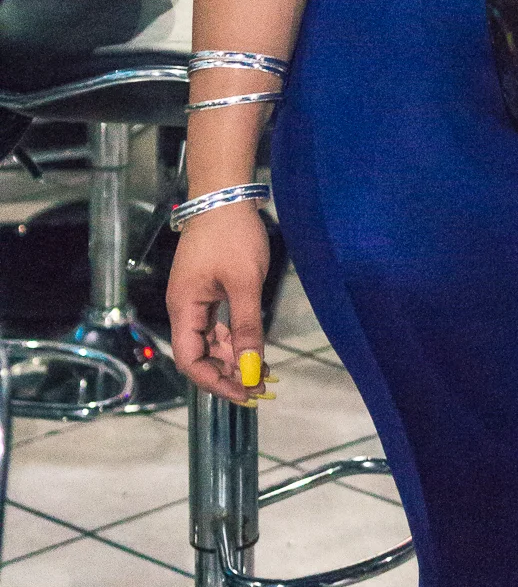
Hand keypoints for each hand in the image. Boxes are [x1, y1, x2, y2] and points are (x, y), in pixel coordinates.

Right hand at [167, 203, 272, 402]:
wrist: (225, 194)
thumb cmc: (233, 235)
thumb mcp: (245, 282)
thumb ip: (247, 327)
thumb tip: (251, 368)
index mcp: (184, 308)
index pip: (190, 360)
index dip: (215, 381)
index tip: (243, 392)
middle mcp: (185, 307)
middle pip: (200, 354)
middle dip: (228, 373)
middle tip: (259, 387)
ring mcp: (196, 298)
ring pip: (211, 341)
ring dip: (234, 357)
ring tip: (263, 372)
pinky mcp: (208, 289)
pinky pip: (218, 324)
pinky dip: (235, 338)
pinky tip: (254, 347)